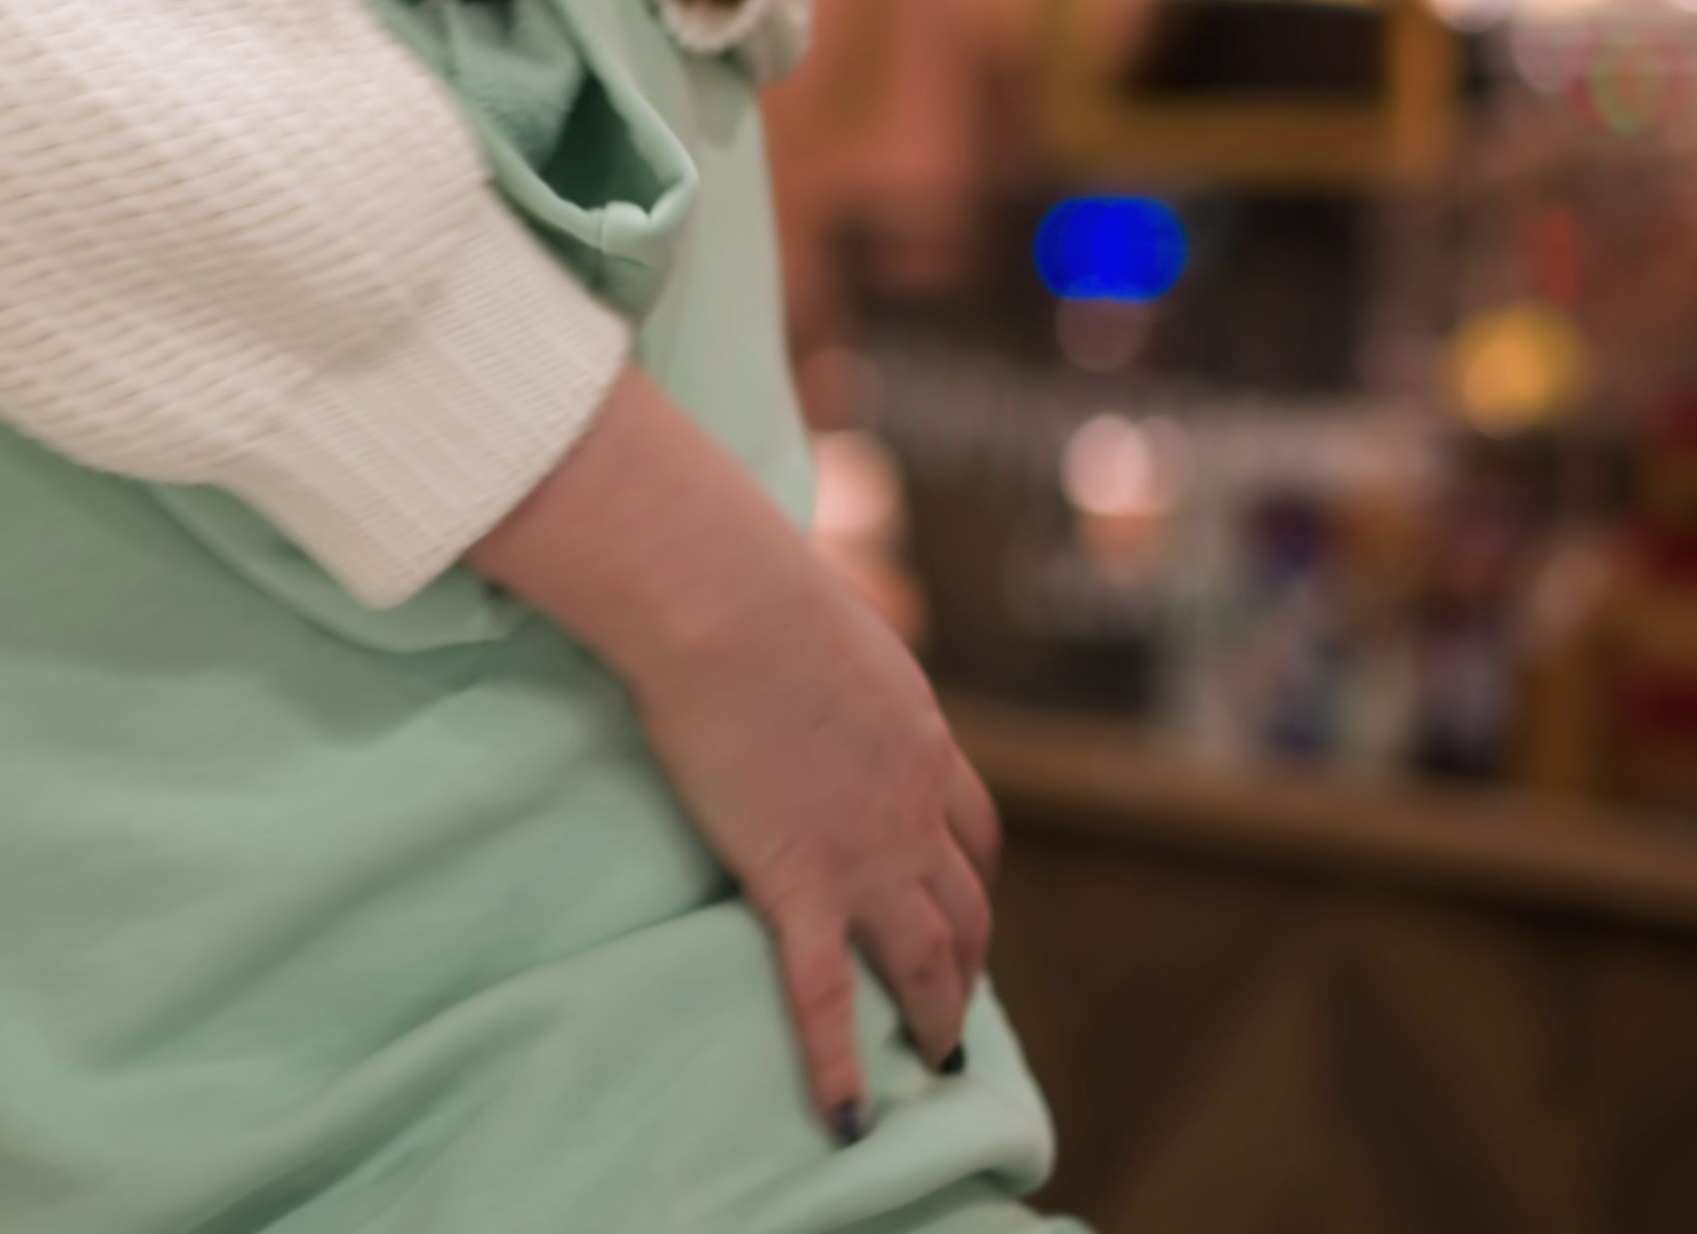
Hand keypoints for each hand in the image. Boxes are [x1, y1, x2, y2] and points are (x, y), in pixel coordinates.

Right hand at [465, 371, 998, 1136]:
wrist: (723, 599)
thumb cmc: (751, 584)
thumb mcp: (821, 617)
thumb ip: (825, 655)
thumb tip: (790, 632)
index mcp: (920, 738)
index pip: (973, 830)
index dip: (972, 881)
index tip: (964, 908)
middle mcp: (914, 804)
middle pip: (964, 905)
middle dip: (966, 958)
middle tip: (954, 1001)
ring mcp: (865, 850)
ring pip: (923, 957)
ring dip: (933, 1013)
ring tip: (931, 1058)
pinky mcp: (799, 881)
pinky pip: (823, 993)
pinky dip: (838, 1062)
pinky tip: (844, 1113)